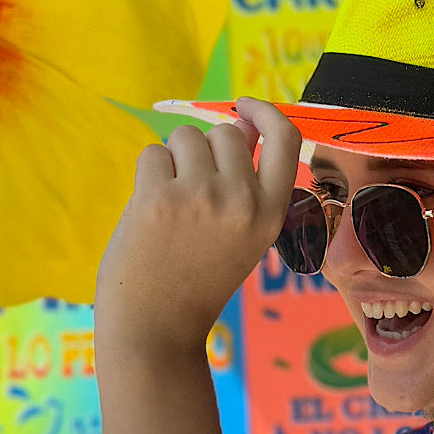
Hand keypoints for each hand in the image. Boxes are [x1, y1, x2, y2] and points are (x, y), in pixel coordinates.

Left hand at [95, 96, 299, 357]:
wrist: (156, 327)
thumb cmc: (196, 280)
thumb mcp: (242, 237)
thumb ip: (245, 184)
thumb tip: (239, 122)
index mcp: (271, 214)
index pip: (286, 139)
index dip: (265, 112)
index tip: (244, 105)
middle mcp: (243, 201)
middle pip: (225, 133)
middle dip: (204, 150)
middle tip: (190, 192)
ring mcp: (201, 197)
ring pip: (185, 137)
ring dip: (173, 160)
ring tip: (170, 205)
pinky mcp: (158, 197)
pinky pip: (152, 154)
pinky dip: (147, 176)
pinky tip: (149, 212)